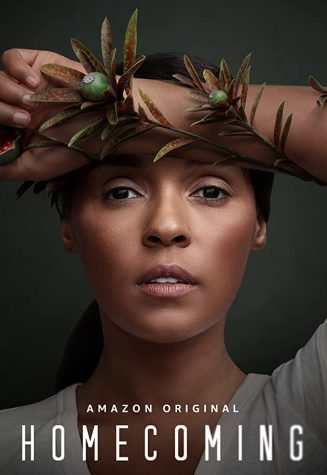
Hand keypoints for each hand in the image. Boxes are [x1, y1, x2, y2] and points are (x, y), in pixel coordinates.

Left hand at [0, 48, 88, 180]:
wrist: (106, 123)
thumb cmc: (76, 147)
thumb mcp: (37, 168)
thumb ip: (5, 167)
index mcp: (14, 130)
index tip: (4, 134)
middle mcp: (16, 106)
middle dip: (1, 112)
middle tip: (24, 121)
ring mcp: (24, 85)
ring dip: (8, 93)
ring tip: (32, 104)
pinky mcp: (36, 64)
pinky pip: (10, 58)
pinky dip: (17, 70)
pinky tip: (35, 84)